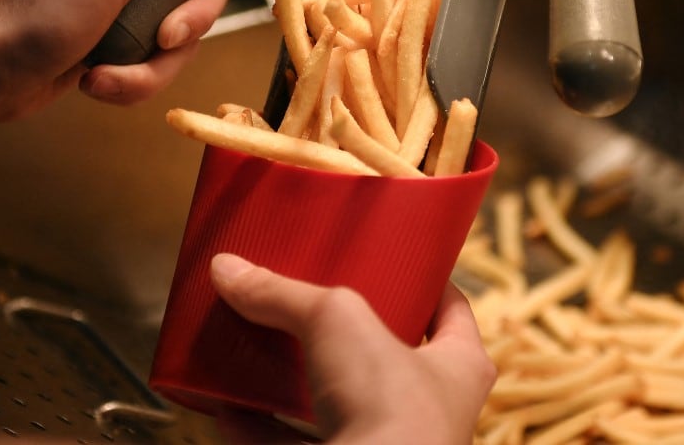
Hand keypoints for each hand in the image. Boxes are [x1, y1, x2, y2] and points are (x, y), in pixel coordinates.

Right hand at [209, 253, 495, 444]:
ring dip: (294, 381)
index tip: (392, 256)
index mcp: (457, 366)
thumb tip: (228, 268)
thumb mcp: (336, 321)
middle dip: (345, 333)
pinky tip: (226, 410)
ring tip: (258, 345)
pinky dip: (259, 430)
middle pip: (385, 357)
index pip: (450, 311)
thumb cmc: (389, 409)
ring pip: (335, 406)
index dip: (424, 281)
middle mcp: (428, 410)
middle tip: (311, 298)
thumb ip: (283, 293)